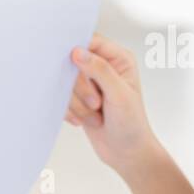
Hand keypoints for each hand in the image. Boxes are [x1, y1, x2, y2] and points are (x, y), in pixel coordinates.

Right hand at [67, 32, 159, 176]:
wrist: (126, 153)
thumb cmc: (131, 124)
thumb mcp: (119, 95)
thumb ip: (100, 70)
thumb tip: (77, 51)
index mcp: (119, 58)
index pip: (91, 40)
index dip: (78, 50)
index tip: (71, 64)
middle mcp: (104, 67)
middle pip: (73, 61)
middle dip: (80, 86)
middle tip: (96, 103)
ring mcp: (90, 83)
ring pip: (65, 81)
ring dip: (76, 102)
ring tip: (95, 115)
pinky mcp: (78, 98)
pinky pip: (61, 96)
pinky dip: (70, 110)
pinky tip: (86, 121)